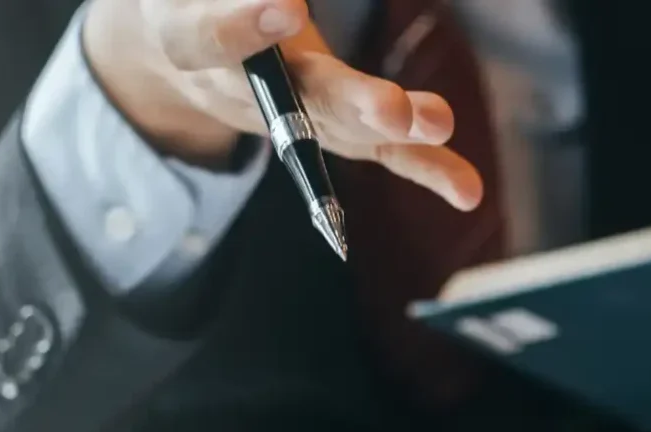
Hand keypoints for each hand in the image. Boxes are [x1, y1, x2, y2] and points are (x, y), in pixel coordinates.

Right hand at [82, 0, 479, 207]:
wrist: (181, 56)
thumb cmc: (188, 4)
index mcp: (190, 41)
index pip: (208, 39)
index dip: (244, 26)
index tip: (290, 7)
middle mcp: (245, 92)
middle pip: (299, 101)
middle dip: (351, 102)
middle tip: (391, 107)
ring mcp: (294, 119)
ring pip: (343, 128)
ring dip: (396, 132)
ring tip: (439, 122)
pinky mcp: (332, 131)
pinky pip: (381, 152)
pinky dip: (428, 169)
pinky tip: (469, 192)